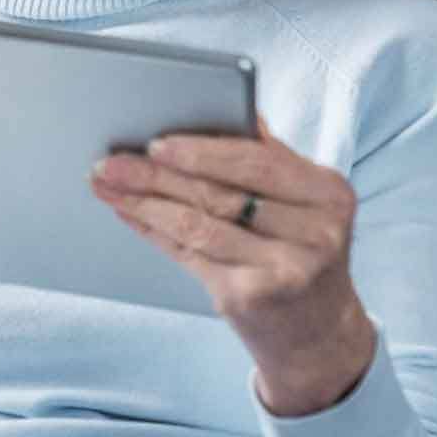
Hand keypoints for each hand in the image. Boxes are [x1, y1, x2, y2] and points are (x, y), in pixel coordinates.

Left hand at [89, 115, 376, 416]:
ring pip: (198, 226)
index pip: (257, 162)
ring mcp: (285, 272)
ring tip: (107, 183)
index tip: (156, 141)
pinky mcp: (252, 299)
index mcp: (329, 193)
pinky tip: (129, 212)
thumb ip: (269, 156)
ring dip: (144, 202)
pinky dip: (154, 231)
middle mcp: (316, 234)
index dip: (202, 150)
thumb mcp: (304, 200)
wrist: (320, 334)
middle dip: (159, 174)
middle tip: (112, 160)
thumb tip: (228, 103)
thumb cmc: (302, 248)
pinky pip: (190, 255)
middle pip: (221, 195)